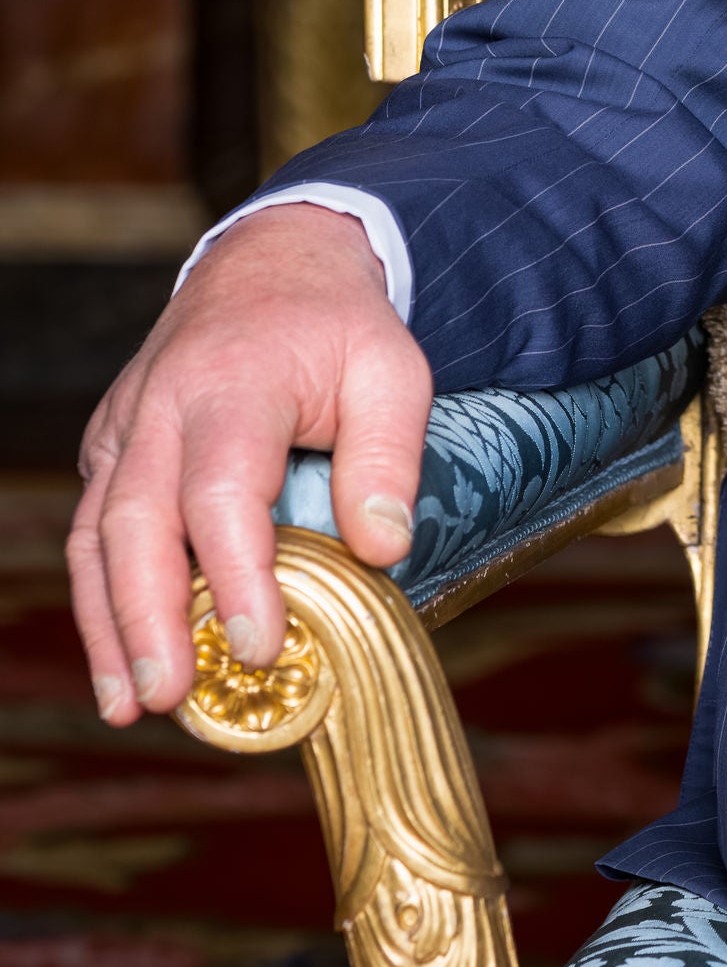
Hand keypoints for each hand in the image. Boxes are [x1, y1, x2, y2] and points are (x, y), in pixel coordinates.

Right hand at [68, 206, 430, 726]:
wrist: (274, 263)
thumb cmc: (338, 326)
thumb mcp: (393, 367)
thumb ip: (390, 454)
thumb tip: (384, 550)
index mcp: (233, 382)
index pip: (220, 490)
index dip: (234, 573)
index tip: (260, 644)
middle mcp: (162, 406)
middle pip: (137, 522)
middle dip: (148, 618)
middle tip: (169, 695)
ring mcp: (126, 426)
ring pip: (97, 534)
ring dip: (109, 624)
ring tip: (131, 704)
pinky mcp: (111, 448)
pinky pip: (92, 528)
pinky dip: (99, 597)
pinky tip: (120, 659)